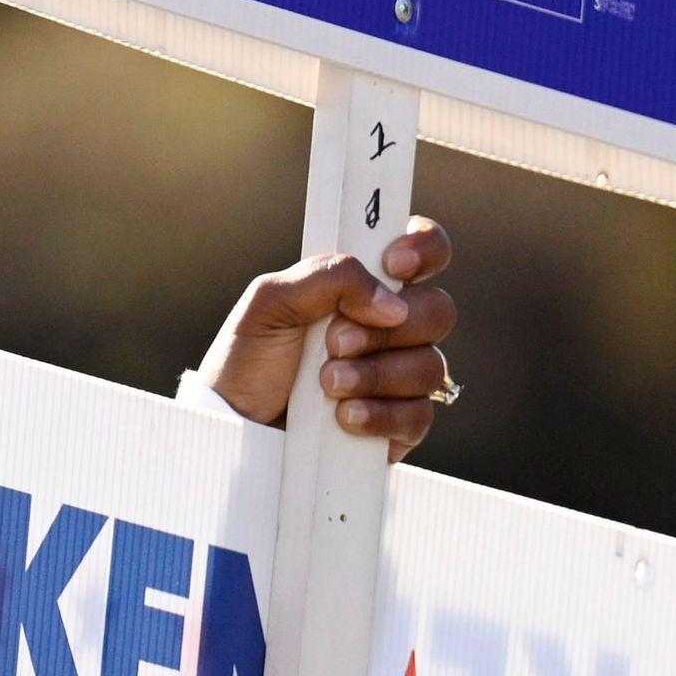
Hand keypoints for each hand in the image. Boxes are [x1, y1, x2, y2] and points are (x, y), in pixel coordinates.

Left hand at [196, 219, 457, 459]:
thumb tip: (390, 303)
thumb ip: (328, 278)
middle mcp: (391, 327)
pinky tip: (344, 417)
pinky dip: (380, 414)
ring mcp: (400, 376)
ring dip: (374, 374)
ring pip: (430, 366)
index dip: (424, 248)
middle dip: (384, 330)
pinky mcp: (400, 424)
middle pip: (438, 310)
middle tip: (334, 342)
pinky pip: (419, 415)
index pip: (423, 251)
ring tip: (325, 385)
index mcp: (363, 286)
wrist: (237, 427)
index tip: (393, 264)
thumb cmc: (249, 359)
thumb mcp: (270, 302)